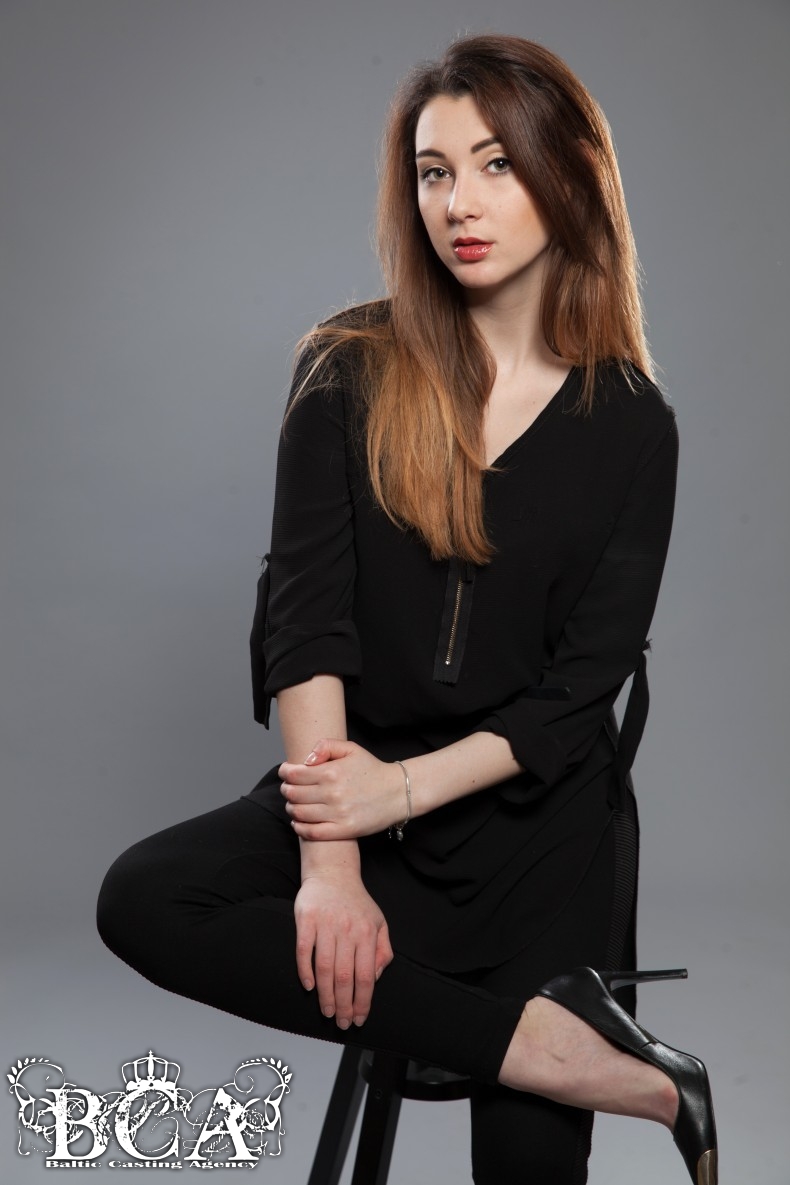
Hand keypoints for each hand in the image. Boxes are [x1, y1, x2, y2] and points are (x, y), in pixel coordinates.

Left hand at [279, 739, 406, 839]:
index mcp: (331, 772)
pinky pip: (311, 833)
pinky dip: (300, 828)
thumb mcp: (351, 749)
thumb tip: (306, 760)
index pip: (293, 775)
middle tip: (288, 788)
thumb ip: (326, 746)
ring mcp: (337, 814)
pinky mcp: (343, 830)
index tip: (285, 773)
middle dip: (286, 790)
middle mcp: (332, 794)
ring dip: (291, 808)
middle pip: (292, 794)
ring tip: (294, 804)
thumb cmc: (372, 770)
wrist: (398, 792)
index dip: (284, 773)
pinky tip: (299, 822)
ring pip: (299, 813)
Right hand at [294, 867, 392, 1026]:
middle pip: (344, 976)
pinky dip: (305, 971)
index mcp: (367, 933)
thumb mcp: (379, 923)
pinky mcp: (306, 919)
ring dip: (325, 995)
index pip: (366, 976)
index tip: (359, 1019)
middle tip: (342, 1023)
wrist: (333, 872)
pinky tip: (309, 986)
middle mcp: (347, 930)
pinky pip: (304, 950)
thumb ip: (382, 950)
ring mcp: (325, 924)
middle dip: (344, 1005)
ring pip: (324, 968)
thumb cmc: (356, 902)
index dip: (362, 1001)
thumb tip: (375, 977)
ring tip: (328, 1012)